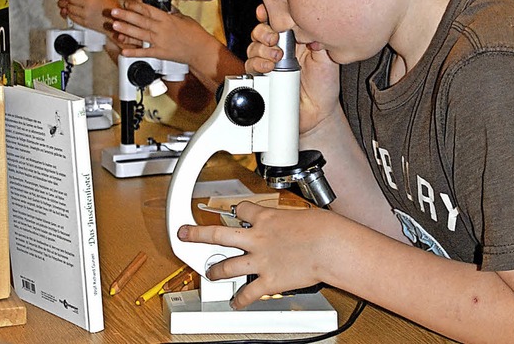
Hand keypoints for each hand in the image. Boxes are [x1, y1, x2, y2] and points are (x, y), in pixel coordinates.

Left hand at [57, 0, 119, 34]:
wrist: (117, 22)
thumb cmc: (112, 8)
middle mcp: (89, 4)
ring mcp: (86, 14)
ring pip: (68, 7)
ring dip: (64, 4)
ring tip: (63, 2)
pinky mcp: (84, 22)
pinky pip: (71, 16)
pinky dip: (68, 12)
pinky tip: (68, 10)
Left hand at [110, 0, 212, 64]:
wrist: (201, 50)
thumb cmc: (195, 34)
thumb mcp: (184, 18)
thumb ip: (172, 12)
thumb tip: (165, 7)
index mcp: (167, 19)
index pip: (148, 10)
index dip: (136, 5)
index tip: (126, 2)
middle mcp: (162, 29)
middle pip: (141, 21)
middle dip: (126, 15)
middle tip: (114, 12)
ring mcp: (160, 42)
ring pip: (140, 34)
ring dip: (126, 30)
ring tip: (115, 26)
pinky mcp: (161, 53)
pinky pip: (145, 53)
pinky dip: (134, 52)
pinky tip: (124, 51)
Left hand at [177, 201, 336, 308]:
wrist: (328, 245)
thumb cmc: (321, 227)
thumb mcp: (301, 214)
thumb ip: (289, 221)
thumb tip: (296, 223)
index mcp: (265, 217)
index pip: (242, 209)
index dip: (237, 211)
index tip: (235, 213)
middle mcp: (257, 238)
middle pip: (218, 233)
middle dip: (197, 234)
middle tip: (184, 233)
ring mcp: (259, 260)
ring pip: (227, 265)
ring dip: (215, 270)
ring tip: (210, 273)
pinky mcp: (268, 281)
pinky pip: (247, 293)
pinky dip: (240, 300)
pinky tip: (235, 303)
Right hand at [246, 5, 340, 134]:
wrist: (318, 113)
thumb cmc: (324, 85)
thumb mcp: (326, 59)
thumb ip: (319, 41)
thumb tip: (308, 26)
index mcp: (294, 40)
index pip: (276, 21)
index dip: (268, 13)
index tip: (265, 12)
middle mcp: (279, 49)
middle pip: (260, 31)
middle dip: (263, 32)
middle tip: (274, 39)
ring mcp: (268, 64)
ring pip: (252, 48)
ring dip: (260, 49)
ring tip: (275, 57)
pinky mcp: (262, 79)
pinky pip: (250, 68)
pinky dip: (256, 65)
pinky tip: (268, 68)